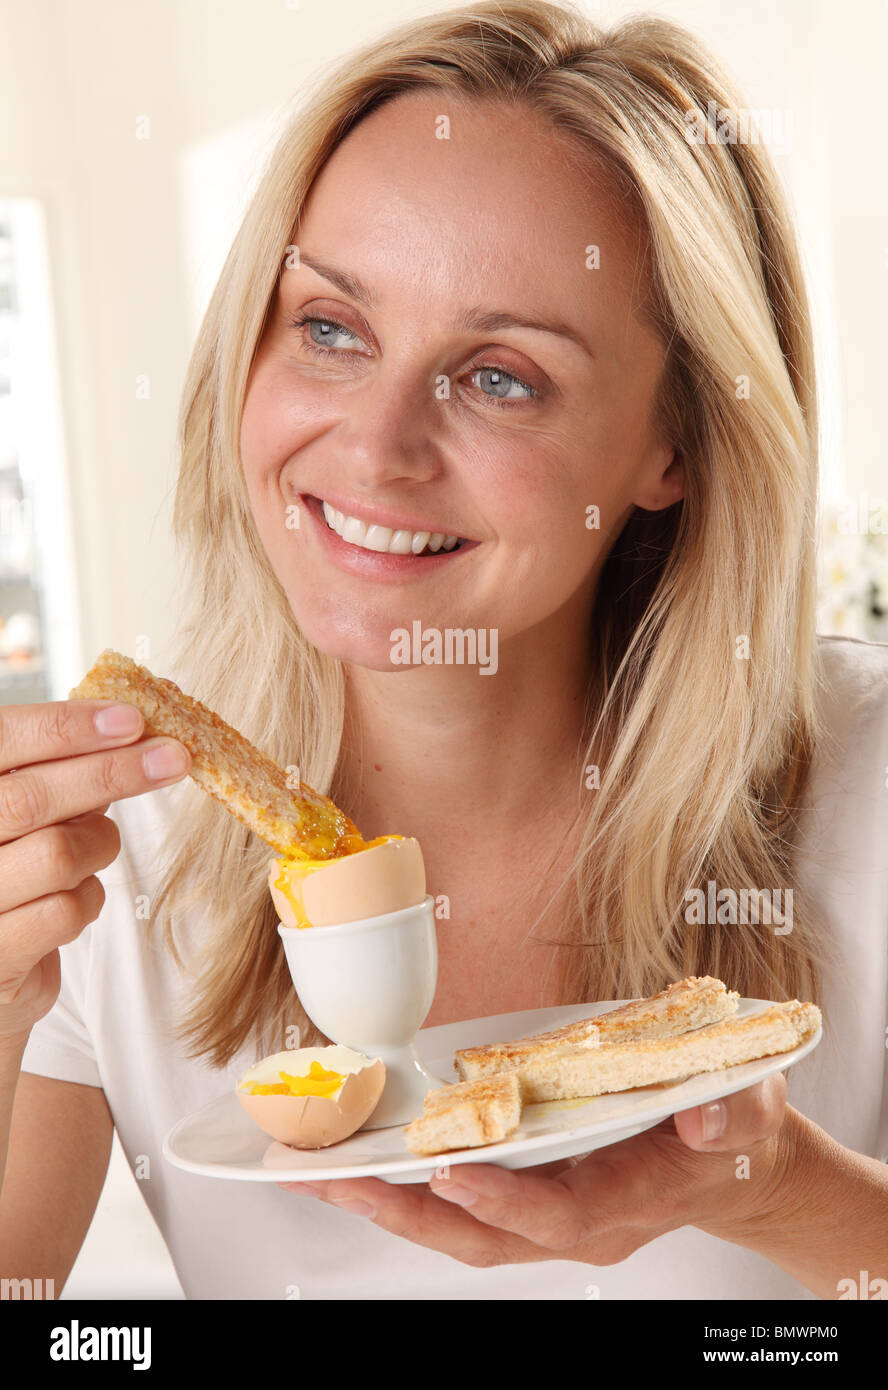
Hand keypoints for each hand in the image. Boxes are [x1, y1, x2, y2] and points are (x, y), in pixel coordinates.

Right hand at [0, 698, 190, 1040]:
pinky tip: (76, 894)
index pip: (3, 739)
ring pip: (56, 854)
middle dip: (111, 773)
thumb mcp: (27, 806)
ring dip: (98, 845)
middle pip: (31, 798)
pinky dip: (87, 898)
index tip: (131, 718)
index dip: (65, 726)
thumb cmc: (11, 864)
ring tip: (96, 844)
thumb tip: (137, 728)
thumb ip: (62, 769)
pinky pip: (63, 912)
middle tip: (174, 756)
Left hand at [278, 1074, 794, 1266]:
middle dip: (410, 1218)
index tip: (450, 1173)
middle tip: (340, 1184)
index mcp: (630, 1200)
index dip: (505, 1202)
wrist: (735, 1164)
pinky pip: (463, 1210)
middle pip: (485, 1240)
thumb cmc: (736, 1131)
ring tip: (327, 1178)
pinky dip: (410, 1195)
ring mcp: (552, 1216)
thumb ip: (733, 1114)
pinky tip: (366, 1167)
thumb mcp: (752, 1111)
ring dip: (393, 1210)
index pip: (559, 1216)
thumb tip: (705, 1117)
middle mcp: (581, 1221)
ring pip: (462, 1232)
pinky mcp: (534, 1199)